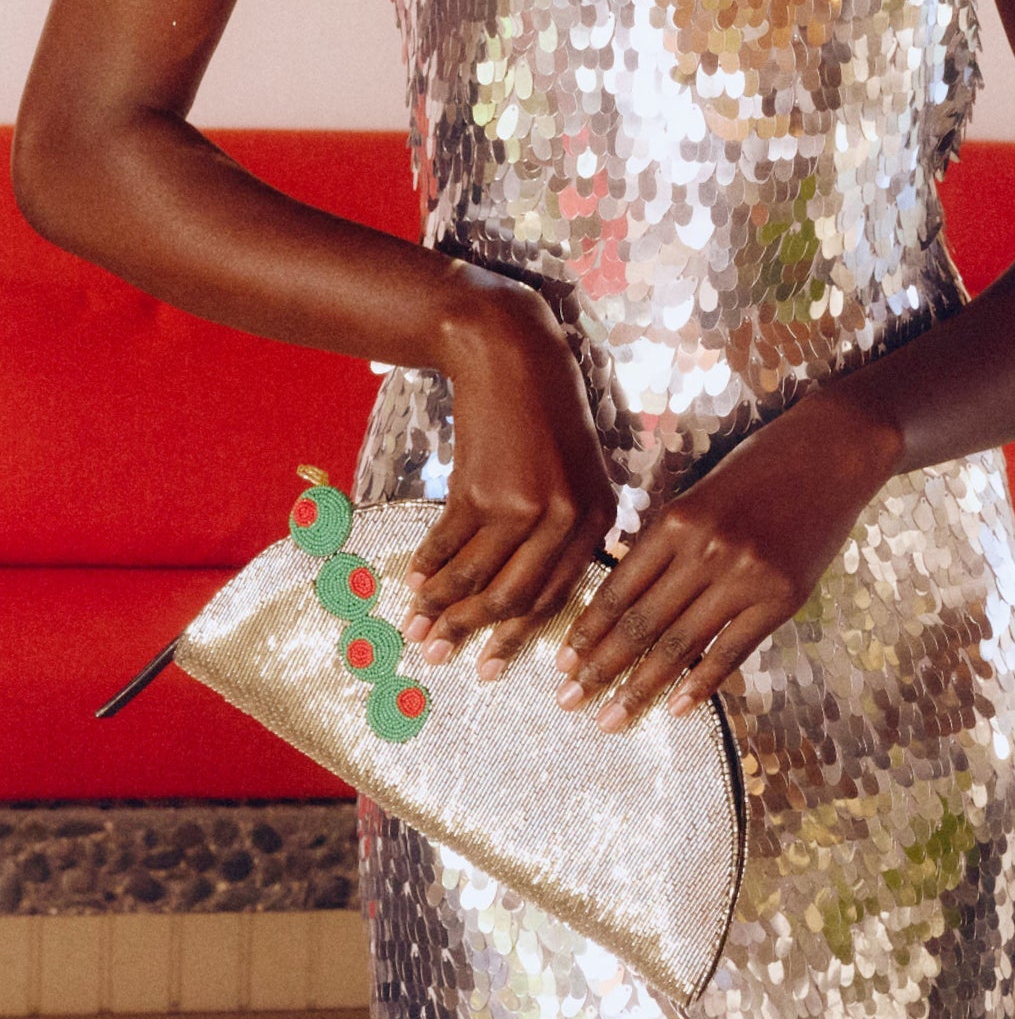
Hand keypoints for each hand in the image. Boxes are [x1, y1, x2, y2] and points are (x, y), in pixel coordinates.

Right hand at [400, 266, 616, 675]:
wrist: (511, 355)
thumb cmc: (547, 411)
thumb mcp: (580, 468)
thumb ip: (571, 526)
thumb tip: (539, 591)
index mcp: (600, 517)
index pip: (557, 595)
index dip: (520, 636)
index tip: (493, 663)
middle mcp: (566, 519)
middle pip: (515, 597)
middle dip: (474, 634)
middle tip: (441, 659)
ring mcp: (523, 506)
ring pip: (475, 577)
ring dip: (440, 609)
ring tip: (416, 631)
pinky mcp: (480, 490)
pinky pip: (447, 544)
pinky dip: (426, 568)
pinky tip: (410, 583)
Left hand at [552, 385, 902, 729]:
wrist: (832, 451)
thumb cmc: (758, 469)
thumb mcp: (698, 494)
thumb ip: (664, 544)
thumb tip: (622, 598)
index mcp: (675, 521)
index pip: (619, 589)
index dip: (587, 631)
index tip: (562, 662)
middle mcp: (706, 550)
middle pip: (641, 623)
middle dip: (600, 669)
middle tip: (568, 702)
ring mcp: (746, 577)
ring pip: (680, 645)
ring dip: (640, 687)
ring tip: (610, 719)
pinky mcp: (782, 598)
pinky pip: (732, 651)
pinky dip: (701, 684)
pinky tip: (676, 709)